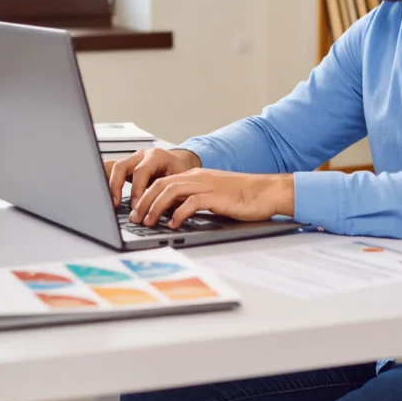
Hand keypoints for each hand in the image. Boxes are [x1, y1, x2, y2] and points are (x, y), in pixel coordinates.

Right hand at [104, 147, 201, 207]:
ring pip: (112, 167)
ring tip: (106, 201)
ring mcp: (132, 159)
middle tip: (116, 204)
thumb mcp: (180, 182)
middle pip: (121, 166)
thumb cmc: (181, 173)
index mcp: (157, 156)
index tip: (135, 206)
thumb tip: (164, 214)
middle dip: (116, 186)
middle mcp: (142, 155)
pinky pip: (110, 170)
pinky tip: (102, 193)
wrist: (180, 163)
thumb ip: (172, 195)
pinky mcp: (126, 166)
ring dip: (108, 184)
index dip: (136, 190)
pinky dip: (105, 180)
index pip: (141, 171)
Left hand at [129, 169, 293, 228]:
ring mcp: (206, 185)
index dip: (145, 195)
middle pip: (161, 184)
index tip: (136, 210)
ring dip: (155, 207)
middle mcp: (198, 177)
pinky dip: (178, 213)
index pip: (162, 181)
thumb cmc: (243, 197)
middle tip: (134, 218)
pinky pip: (190, 202)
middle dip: (144, 201)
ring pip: (171, 191)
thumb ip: (194, 200)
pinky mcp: (216, 196)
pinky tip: (173, 224)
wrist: (267, 192)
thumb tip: (173, 214)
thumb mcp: (213, 196)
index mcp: (195, 176)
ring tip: (147, 222)